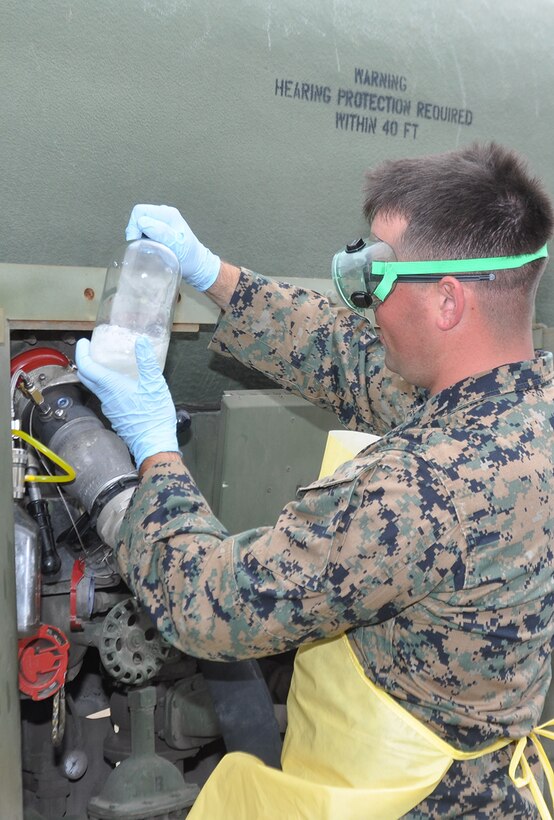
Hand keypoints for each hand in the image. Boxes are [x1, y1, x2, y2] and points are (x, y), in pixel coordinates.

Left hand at [75, 336, 179, 468]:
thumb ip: (147, 362)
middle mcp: (106, 398)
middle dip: (85, 361)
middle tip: (92, 350)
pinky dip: (106, 385)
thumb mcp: (154, 385)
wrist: (154, 444)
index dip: (82, 353)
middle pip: (86, 377)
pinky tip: (121, 383)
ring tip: (108, 364)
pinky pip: (105, 396)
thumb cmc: (154, 415)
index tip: (84, 343)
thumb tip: (141, 341)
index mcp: (112, 387)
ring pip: (95, 388)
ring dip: (96, 374)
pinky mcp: (116, 416)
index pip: (86, 367)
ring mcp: (109, 408)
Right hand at [126, 204, 220, 290]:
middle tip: (139, 245)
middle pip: (138, 215)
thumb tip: (143, 223)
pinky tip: (148, 245)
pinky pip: (144, 228)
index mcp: (168, 214)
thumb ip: (161, 232)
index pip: (140, 211)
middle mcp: (164, 213)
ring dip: (138, 234)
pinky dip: (142, 236)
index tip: (137, 242)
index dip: (134, 226)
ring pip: (140, 221)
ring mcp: (162, 220)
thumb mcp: (176, 245)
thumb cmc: (189, 257)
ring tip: (145, 246)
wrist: (197, 264)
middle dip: (134, 229)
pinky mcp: (160, 227)